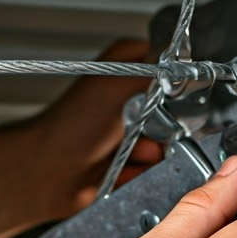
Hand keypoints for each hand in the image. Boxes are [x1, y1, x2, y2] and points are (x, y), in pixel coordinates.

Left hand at [22, 38, 163, 219]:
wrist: (47, 174)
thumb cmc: (69, 126)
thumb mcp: (117, 84)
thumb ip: (157, 69)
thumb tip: (189, 63)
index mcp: (122, 71)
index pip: (167, 68)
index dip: (176, 81)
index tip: (178, 93)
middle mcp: (125, 101)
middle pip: (173, 110)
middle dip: (168, 124)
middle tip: (151, 128)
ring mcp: (126, 135)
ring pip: (166, 143)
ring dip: (156, 152)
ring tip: (136, 154)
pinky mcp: (126, 165)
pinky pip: (153, 171)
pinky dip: (145, 173)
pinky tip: (127, 171)